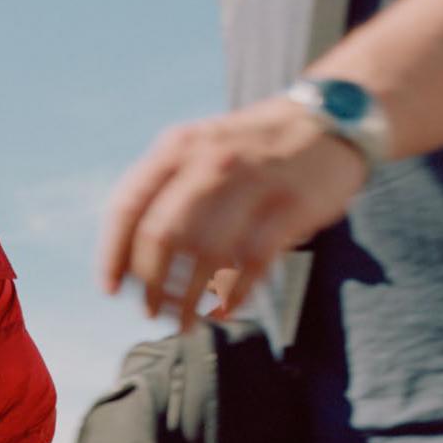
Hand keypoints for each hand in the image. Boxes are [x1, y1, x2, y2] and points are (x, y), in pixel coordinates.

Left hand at [98, 99, 370, 326]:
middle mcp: (211, 160)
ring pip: (205, 254)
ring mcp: (253, 182)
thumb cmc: (253, 147)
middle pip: (162, 236)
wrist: (330, 120)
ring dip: (188, 299)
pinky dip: (232, 295)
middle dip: (151, 285)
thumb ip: (167, 185)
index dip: (114, 254)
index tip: (112, 290)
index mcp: (178, 146)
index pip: (129, 206)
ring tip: (184, 322)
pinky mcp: (291, 206)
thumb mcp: (201, 145)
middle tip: (151, 312)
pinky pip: (253, 263)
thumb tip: (129, 256)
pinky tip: (223, 312)